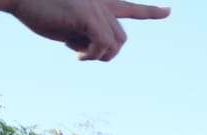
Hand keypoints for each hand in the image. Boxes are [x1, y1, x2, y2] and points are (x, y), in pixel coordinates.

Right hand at [7, 0, 170, 60]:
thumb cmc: (38, 10)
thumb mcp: (68, 26)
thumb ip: (87, 34)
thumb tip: (98, 49)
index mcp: (98, 2)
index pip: (131, 8)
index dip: (151, 12)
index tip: (168, 11)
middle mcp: (101, 2)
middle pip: (121, 38)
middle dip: (106, 54)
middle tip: (83, 56)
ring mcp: (96, 7)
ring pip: (116, 43)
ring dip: (99, 56)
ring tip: (79, 53)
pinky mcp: (87, 15)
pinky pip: (104, 44)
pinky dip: (93, 54)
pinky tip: (78, 54)